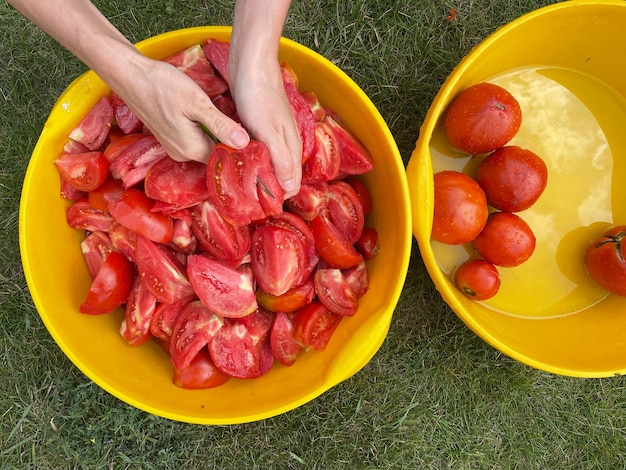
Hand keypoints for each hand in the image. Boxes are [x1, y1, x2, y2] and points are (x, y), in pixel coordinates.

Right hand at [114, 56, 249, 162]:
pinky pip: (196, 140)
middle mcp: (183, 155)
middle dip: (231, 141)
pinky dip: (206, 131)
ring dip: (219, 135)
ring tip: (232, 119)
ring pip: (207, 146)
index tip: (255, 135)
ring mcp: (175, 148)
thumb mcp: (197, 103)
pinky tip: (212, 117)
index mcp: (191, 150)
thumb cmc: (162, 85)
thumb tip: (244, 143)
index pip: (226, 157)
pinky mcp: (171, 138)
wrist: (131, 76)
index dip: (241, 146)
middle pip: (217, 153)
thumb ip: (220, 125)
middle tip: (247, 125)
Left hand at [229, 58, 302, 197]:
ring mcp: (272, 133)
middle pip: (281, 174)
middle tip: (247, 204)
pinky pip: (257, 150)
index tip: (261, 210)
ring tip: (241, 189)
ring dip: (259, 175)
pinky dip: (251, 160)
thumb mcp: (270, 131)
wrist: (250, 62)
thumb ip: (281, 160)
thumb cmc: (259, 96)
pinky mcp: (258, 125)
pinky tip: (238, 163)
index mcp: (291, 146)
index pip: (291, 182)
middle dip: (268, 189)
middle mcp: (285, 142)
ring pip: (269, 162)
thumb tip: (290, 190)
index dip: (279, 197)